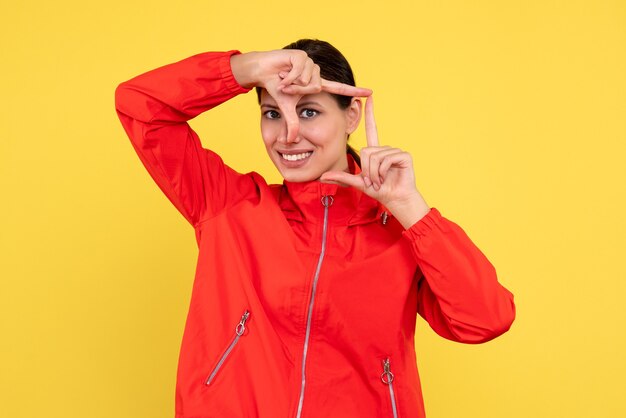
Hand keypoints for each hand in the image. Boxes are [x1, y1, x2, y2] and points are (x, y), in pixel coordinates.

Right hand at [231, 50, 371, 140]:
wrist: (261, 72)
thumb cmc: (274, 87)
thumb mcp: (286, 108)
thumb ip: (292, 122)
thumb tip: (291, 141)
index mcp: (316, 84)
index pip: (338, 89)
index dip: (353, 92)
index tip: (370, 92)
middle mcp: (316, 73)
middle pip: (316, 88)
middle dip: (298, 91)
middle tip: (286, 88)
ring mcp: (310, 63)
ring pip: (308, 80)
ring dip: (292, 84)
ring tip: (283, 79)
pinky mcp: (302, 56)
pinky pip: (299, 73)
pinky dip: (288, 77)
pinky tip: (281, 73)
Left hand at [319, 96, 429, 227]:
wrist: (395, 199)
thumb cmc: (379, 191)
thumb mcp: (357, 182)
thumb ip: (341, 177)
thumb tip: (322, 177)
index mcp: (376, 152)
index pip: (372, 128)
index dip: (370, 114)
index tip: (369, 97)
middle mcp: (385, 148)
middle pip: (366, 151)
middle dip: (367, 169)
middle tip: (373, 181)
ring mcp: (395, 151)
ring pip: (375, 156)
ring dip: (375, 173)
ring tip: (380, 181)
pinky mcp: (404, 156)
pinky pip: (386, 159)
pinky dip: (383, 171)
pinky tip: (387, 177)